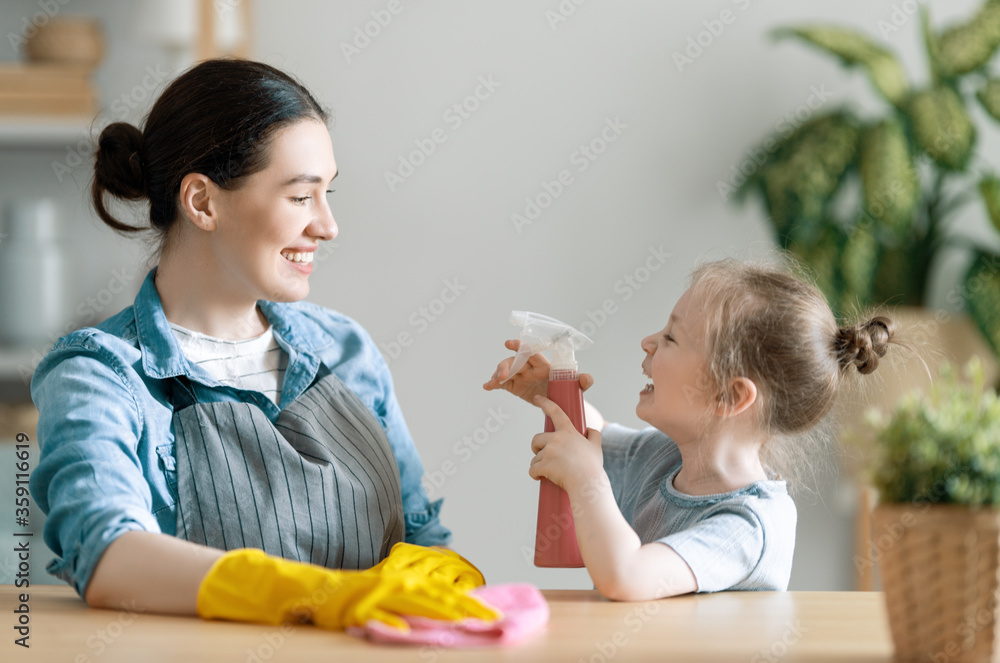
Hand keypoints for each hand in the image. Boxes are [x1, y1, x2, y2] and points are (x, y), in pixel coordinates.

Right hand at [197, 549, 499, 631]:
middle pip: (434, 596)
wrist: (297, 588)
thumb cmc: (337, 597)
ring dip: (440, 613)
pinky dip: (392, 624)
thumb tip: (431, 610)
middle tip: (491, 619)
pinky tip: (409, 633)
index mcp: (396, 582)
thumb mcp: (375, 594)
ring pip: (413, 604)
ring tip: (463, 622)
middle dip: (464, 608)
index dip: (466, 602)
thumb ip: (402, 601)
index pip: (439, 591)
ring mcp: (370, 597)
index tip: (491, 612)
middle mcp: (388, 585)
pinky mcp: (351, 609)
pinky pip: (376, 617)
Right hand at [483, 339, 592, 403]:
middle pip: (514, 361)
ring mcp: (520, 376)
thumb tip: (587, 378)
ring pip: (505, 370)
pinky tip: (487, 386)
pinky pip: (501, 383)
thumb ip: (583, 382)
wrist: (558, 405)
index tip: (510, 343)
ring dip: (498, 374)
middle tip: (502, 375)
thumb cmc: (567, 390)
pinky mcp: (514, 386)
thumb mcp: (577, 387)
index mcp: (543, 364)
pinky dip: (493, 383)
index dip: (520, 346)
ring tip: (494, 383)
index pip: (530, 351)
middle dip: (506, 365)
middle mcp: (529, 367)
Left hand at [528, 395, 604, 494]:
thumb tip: (589, 430)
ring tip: (551, 471)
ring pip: (535, 458)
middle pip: (536, 439)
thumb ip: (593, 435)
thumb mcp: (596, 447)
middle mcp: (556, 439)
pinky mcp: (543, 465)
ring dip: (539, 464)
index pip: (555, 412)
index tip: (536, 398)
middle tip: (545, 456)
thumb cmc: (592, 467)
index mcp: (568, 432)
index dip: (545, 403)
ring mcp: (549, 452)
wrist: (587, 484)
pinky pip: (532, 470)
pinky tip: (540, 477)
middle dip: (537, 447)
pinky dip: (535, 474)